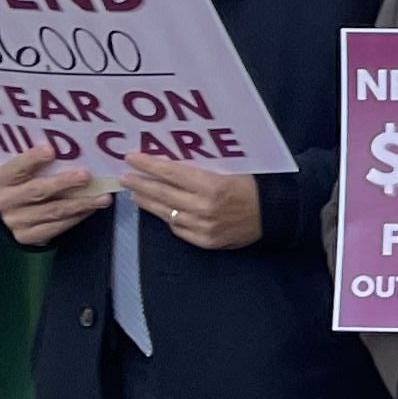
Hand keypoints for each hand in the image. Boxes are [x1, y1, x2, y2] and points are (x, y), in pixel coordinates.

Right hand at [0, 149, 106, 245]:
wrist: (7, 215)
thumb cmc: (19, 185)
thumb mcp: (19, 172)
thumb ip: (35, 163)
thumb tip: (66, 148)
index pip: (15, 169)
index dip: (32, 159)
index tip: (51, 150)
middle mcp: (4, 202)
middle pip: (37, 191)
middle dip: (64, 183)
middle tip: (85, 176)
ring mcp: (15, 222)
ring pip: (53, 212)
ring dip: (81, 203)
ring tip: (102, 197)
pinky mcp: (28, 237)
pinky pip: (57, 227)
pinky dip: (77, 217)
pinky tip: (92, 208)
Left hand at [119, 156, 262, 250]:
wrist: (273, 215)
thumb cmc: (251, 186)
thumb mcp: (229, 168)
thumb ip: (200, 167)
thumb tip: (170, 160)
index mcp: (211, 185)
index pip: (170, 173)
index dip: (148, 165)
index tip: (131, 157)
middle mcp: (204, 207)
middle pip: (162, 193)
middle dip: (140, 183)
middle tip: (124, 176)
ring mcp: (203, 227)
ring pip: (166, 213)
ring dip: (147, 202)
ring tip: (135, 194)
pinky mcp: (205, 241)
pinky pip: (178, 228)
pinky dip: (167, 218)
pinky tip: (160, 210)